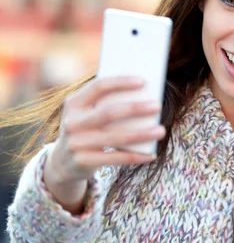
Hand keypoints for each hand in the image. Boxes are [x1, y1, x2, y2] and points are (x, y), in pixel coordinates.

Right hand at [46, 76, 165, 184]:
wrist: (63, 161)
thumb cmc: (87, 128)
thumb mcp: (88, 112)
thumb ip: (107, 102)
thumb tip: (144, 94)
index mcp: (74, 103)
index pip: (98, 87)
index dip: (120, 82)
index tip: (143, 81)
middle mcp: (71, 122)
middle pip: (108, 112)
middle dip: (136, 108)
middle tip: (157, 106)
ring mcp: (75, 143)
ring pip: (115, 138)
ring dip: (142, 134)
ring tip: (161, 131)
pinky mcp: (83, 161)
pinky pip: (115, 158)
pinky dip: (135, 156)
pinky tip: (151, 154)